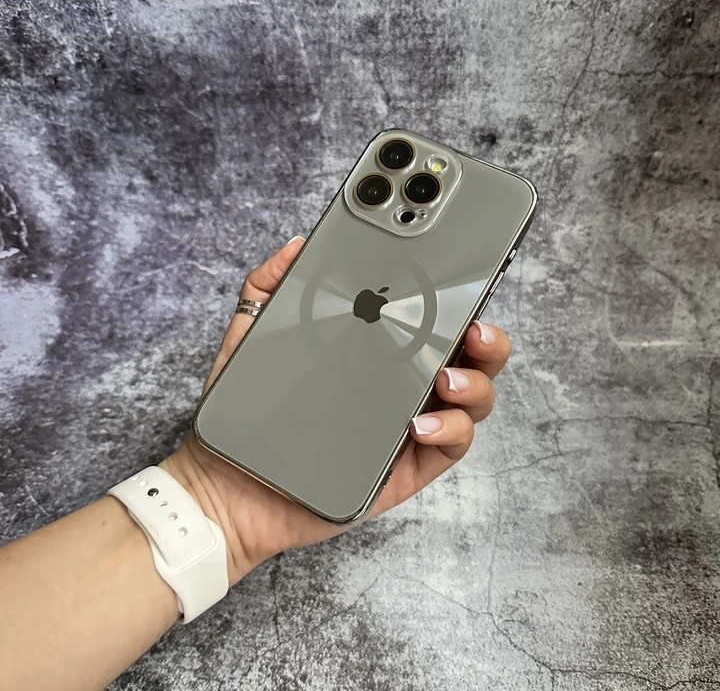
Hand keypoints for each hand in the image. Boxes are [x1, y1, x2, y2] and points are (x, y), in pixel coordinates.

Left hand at [162, 237, 511, 583]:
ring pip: (470, 404)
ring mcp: (406, 429)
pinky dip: (450, 431)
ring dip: (475, 386)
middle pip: (468, 360)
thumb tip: (296, 246)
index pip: (432, 321)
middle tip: (474, 329)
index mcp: (380, 353)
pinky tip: (420, 422)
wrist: (228, 479)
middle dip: (488, 341)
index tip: (460, 278)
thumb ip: (270, 285)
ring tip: (446, 378)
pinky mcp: (402, 470)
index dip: (457, 299)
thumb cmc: (248, 407)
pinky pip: (447, 449)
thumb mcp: (253, 335)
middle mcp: (402, 387)